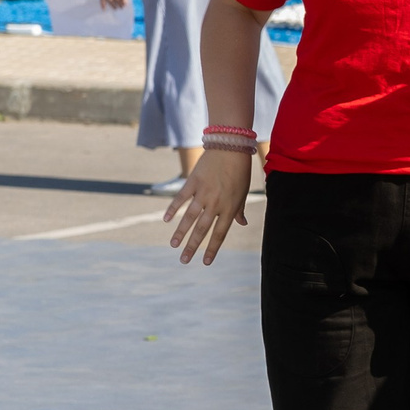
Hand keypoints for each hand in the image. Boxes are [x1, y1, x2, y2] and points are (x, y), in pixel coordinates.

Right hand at [165, 148, 251, 264]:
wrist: (230, 147)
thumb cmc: (240, 171)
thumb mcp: (243, 192)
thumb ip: (240, 210)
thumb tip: (241, 223)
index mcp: (230, 207)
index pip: (220, 233)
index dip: (212, 248)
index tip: (205, 262)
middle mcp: (216, 203)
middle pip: (202, 229)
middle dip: (192, 246)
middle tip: (183, 260)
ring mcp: (203, 192)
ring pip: (189, 217)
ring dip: (180, 232)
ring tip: (173, 245)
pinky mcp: (193, 182)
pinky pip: (181, 198)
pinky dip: (172, 208)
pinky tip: (166, 219)